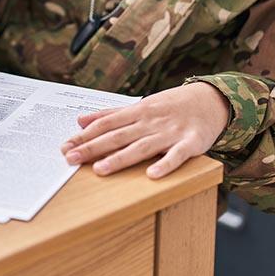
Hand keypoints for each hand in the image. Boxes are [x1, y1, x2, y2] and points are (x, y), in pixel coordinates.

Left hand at [60, 82, 230, 178]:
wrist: (209, 100)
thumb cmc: (170, 106)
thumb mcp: (139, 106)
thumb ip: (110, 114)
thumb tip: (81, 120)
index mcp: (137, 112)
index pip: (105, 124)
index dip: (84, 136)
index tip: (65, 146)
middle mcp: (150, 122)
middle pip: (118, 136)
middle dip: (93, 148)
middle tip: (71, 158)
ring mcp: (170, 132)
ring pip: (141, 147)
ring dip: (120, 158)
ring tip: (100, 169)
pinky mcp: (191, 143)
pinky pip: (177, 155)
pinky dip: (165, 165)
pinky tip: (152, 175)